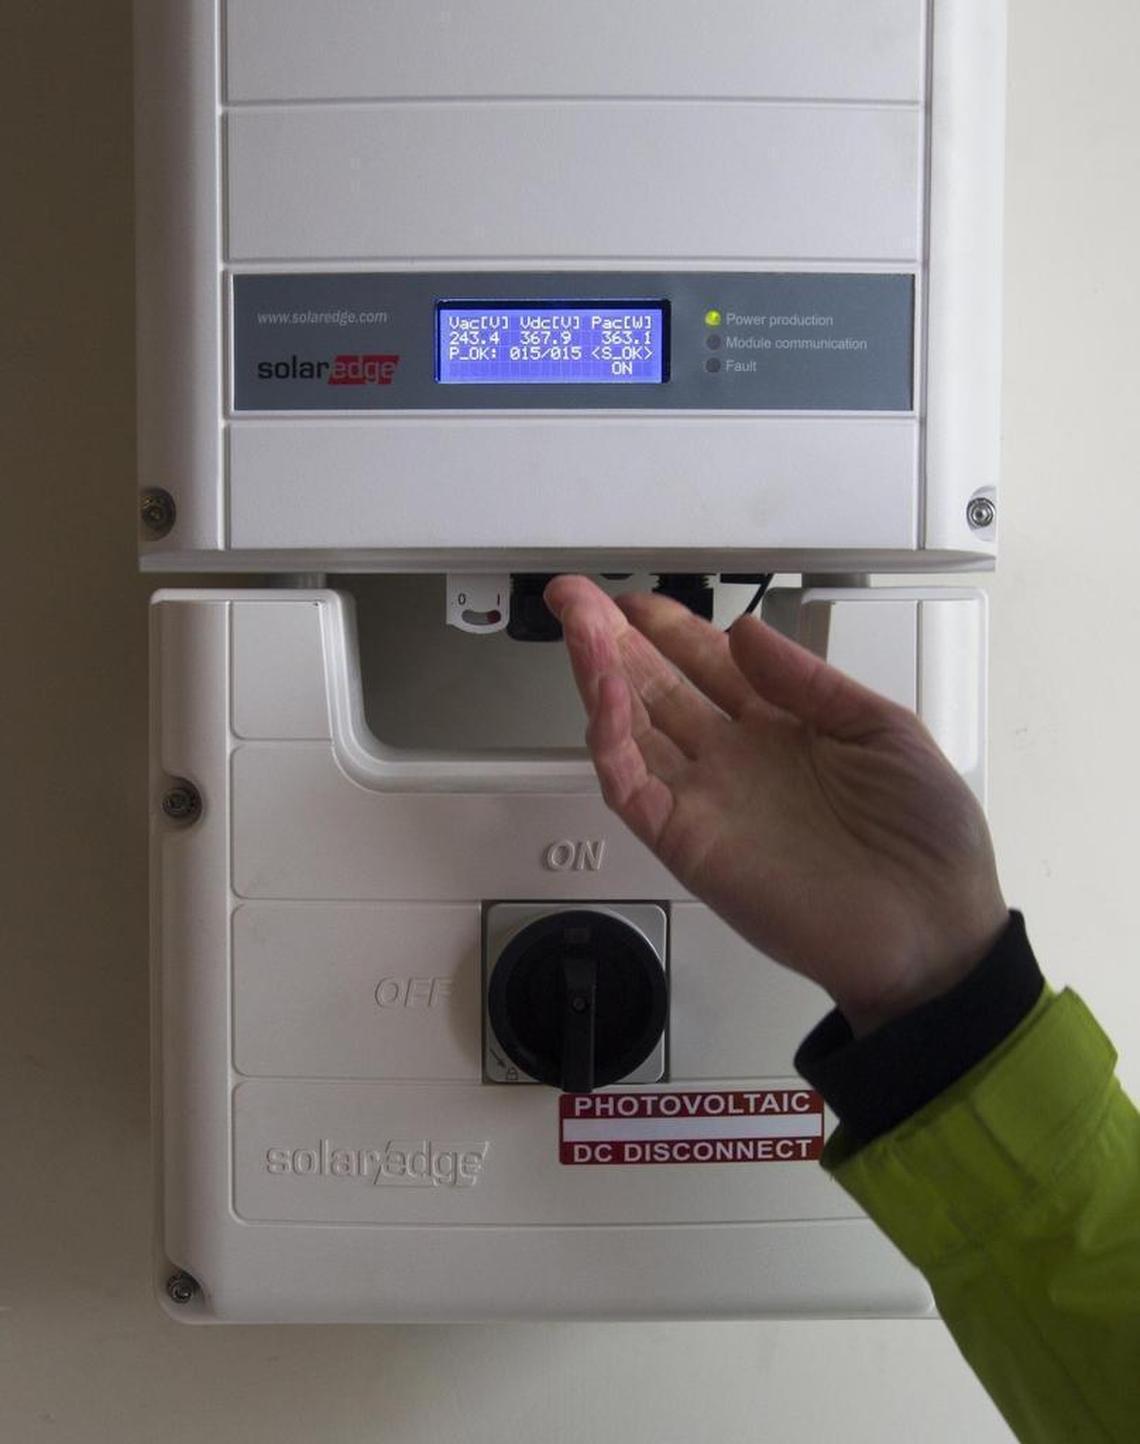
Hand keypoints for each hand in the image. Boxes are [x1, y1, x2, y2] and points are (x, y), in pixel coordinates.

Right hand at [544, 577, 1008, 1035]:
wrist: (934, 936)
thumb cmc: (927, 844)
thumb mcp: (883, 729)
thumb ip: (809, 679)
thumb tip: (747, 631)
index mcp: (784, 728)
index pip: (708, 664)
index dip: (669, 627)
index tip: (638, 598)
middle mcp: (737, 763)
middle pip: (656, 688)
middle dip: (613, 640)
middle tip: (577, 599)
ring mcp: (709, 801)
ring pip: (631, 729)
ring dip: (600, 676)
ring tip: (580, 629)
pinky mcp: (689, 843)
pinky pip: (632, 786)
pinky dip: (610, 741)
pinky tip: (605, 695)